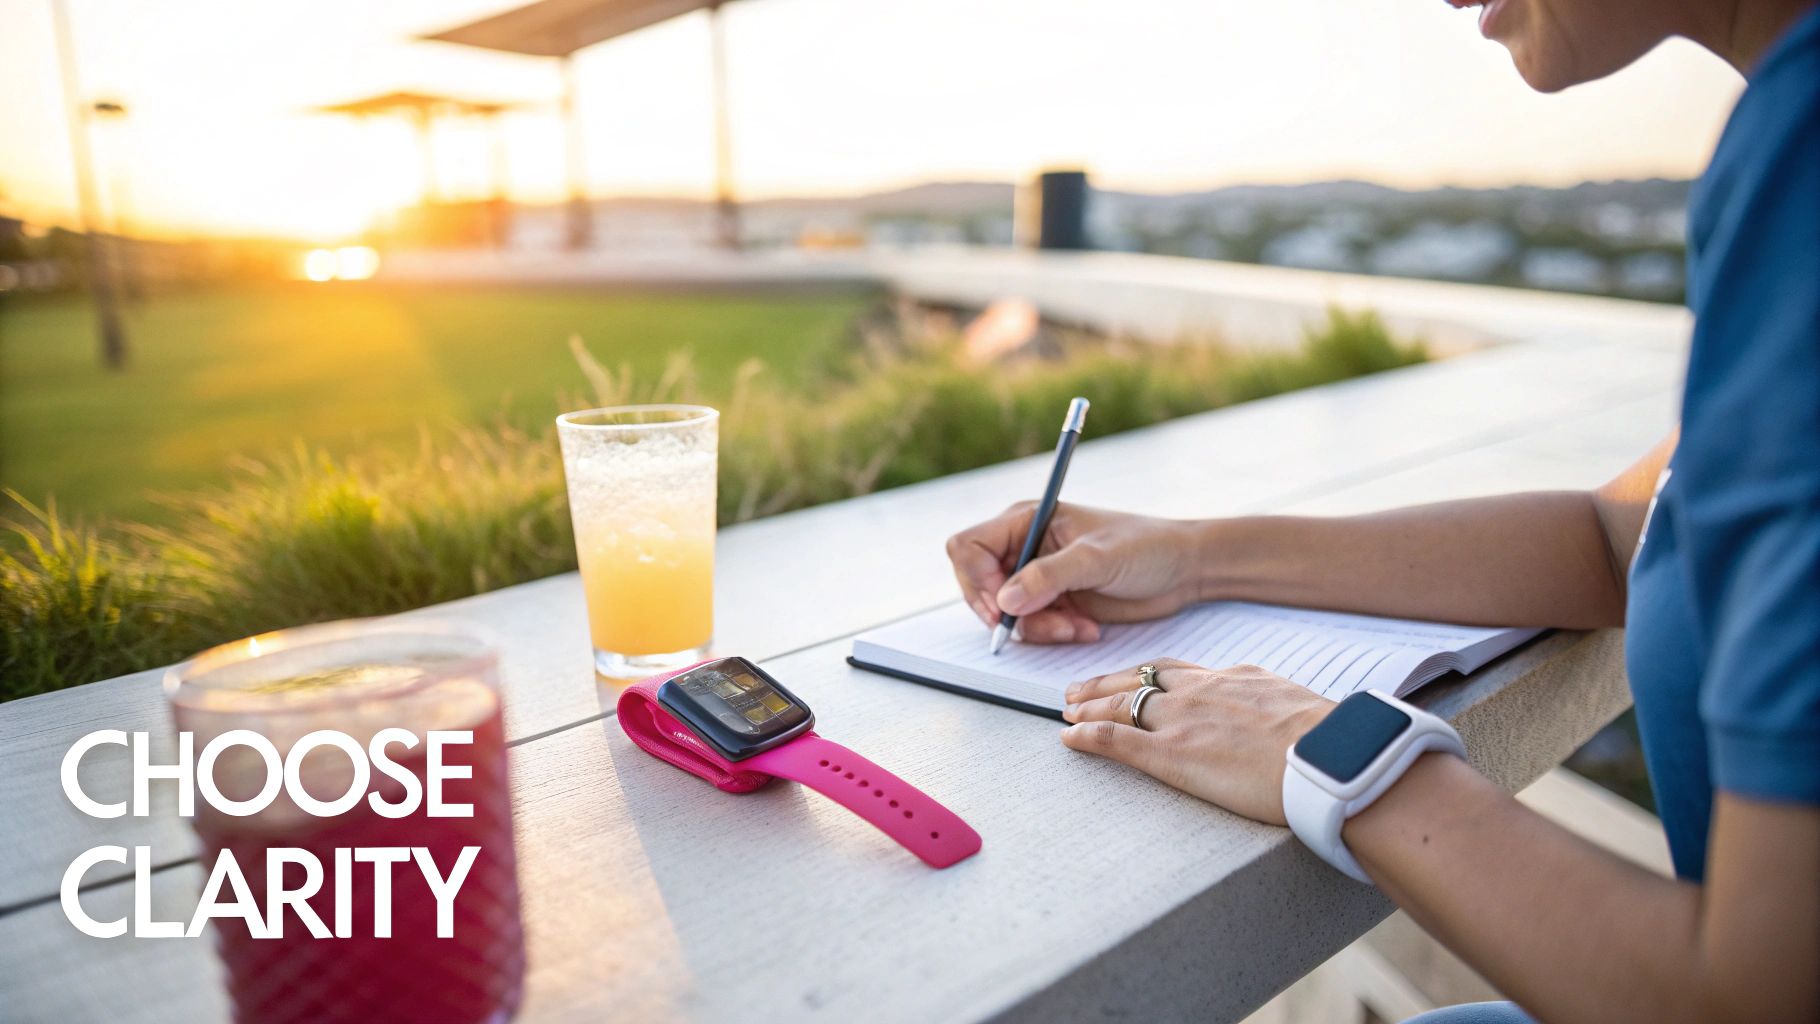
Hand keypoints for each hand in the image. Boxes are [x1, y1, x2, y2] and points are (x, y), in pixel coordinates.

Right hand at [944, 502, 1203, 642]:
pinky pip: (1030, 628)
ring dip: (1037, 628)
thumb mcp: (1097, 558)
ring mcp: (1037, 578)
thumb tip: (1005, 599)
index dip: (975, 578)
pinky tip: (1087, 627)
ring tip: (1077, 626)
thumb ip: (1049, 576)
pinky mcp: (1052, 603)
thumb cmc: (1145, 547)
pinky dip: (1053, 634)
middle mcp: (1024, 546)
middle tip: (1044, 623)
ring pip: (1005, 614)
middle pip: (978, 584)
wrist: (1182, 571)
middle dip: (1007, 613)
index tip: (1002, 604)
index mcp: (1027, 519)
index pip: (969, 546)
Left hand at [1059, 659, 1332, 824]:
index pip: (1178, 671)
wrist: (1330, 755)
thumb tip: (1282, 719)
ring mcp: (1184, 721)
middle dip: (1106, 684)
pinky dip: (1089, 736)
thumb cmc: (1330, 742)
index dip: (1148, 676)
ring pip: (1121, 703)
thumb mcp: (1298, 708)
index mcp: (1234, 678)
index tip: (1132, 679)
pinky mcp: (1173, 754)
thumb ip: (1275, 707)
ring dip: (1089, 707)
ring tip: (1067, 711)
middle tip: (1080, 690)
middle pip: (1141, 680)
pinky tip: (1069, 739)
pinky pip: (1117, 739)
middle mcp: (1201, 691)